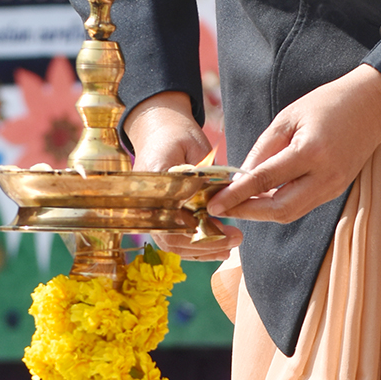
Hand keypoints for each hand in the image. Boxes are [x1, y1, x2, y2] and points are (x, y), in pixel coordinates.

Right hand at [123, 90, 240, 261]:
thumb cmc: (177, 134)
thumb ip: (203, 173)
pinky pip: (174, 239)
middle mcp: (146, 202)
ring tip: (229, 247)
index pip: (172, 217)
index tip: (224, 229)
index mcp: (152, 183)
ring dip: (202, 250)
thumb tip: (221, 199)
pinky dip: (195, 247)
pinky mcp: (159, 215)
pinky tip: (217, 248)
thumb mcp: (194, 147)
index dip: (198, 230)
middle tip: (234, 240)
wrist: (158, 129)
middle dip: (205, 244)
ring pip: (173, 243)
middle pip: (172, 237)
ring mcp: (150, 211)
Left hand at [211, 64, 380, 223]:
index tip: (214, 203)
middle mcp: (325, 176)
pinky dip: (280, 205)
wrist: (372, 105)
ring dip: (262, 212)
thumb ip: (263, 148)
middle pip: (279, 209)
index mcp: (311, 152)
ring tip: (238, 203)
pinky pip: (303, 205)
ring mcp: (334, 187)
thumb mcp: (288, 116)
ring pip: (291, 213)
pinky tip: (263, 196)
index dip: (236, 195)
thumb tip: (240, 176)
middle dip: (248, 212)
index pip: (264, 180)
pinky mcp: (337, 190)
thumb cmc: (328, 104)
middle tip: (222, 207)